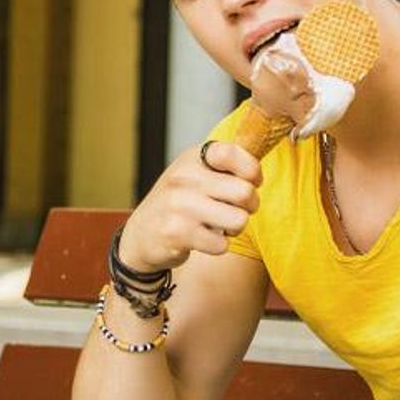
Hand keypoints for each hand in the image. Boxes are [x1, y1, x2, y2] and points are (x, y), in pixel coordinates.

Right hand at [117, 142, 261, 273]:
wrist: (141, 234)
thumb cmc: (178, 202)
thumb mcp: (195, 174)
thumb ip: (225, 167)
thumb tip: (258, 173)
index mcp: (192, 158)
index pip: (232, 153)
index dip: (252, 171)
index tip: (250, 181)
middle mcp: (183, 178)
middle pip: (245, 192)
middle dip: (250, 206)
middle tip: (237, 209)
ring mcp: (179, 206)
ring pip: (239, 220)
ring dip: (235, 228)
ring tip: (220, 225)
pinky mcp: (177, 233)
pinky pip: (222, 244)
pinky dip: (218, 245)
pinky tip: (203, 239)